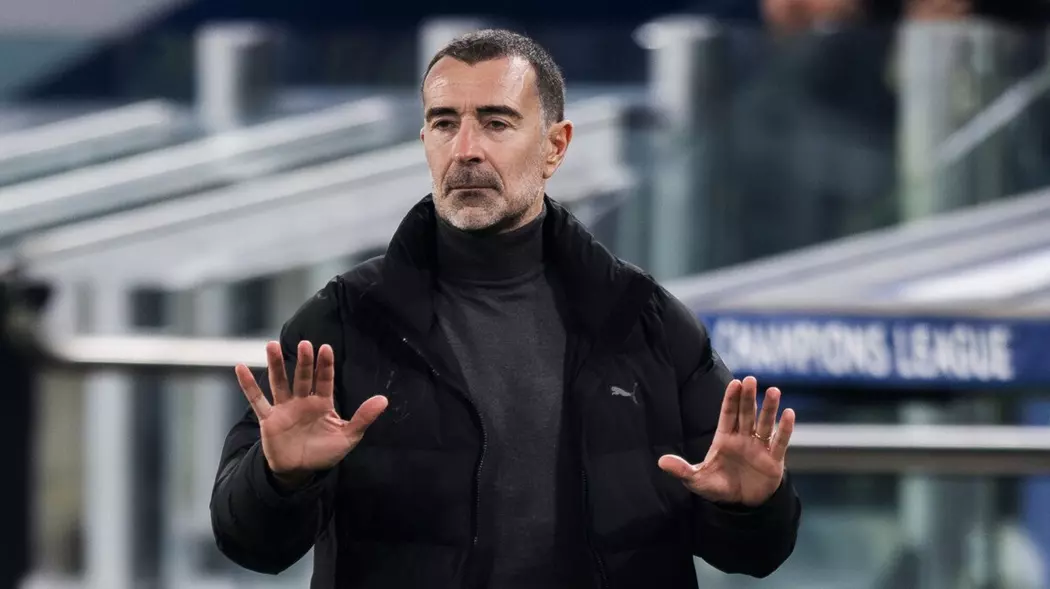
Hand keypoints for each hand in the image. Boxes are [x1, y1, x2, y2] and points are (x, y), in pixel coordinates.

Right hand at [236, 340, 387, 482]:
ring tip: (272, 345)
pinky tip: (240, 368)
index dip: (325, 365)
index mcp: (322, 403)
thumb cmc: (324, 452)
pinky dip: (248, 385)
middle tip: (305, 344)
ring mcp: (284, 408)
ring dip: (276, 365)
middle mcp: (302, 401)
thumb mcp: (348, 436)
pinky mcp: (269, 420)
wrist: (300, 472)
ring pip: (279, 382)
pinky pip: (257, 400)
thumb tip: (384, 399)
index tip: (326, 348)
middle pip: (303, 377)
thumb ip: (363, 417)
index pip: (324, 380)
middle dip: (304, 362)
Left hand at [658, 377, 794, 506]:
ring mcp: (759, 448)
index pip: (728, 414)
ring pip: (765, 424)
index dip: (731, 399)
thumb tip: (661, 462)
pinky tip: (789, 413)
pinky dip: (785, 429)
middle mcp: (743, 439)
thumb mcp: (698, 479)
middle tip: (751, 380)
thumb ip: (682, 470)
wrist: (742, 506)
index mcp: (725, 439)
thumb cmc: (719, 488)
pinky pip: (780, 442)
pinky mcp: (774, 461)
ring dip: (769, 409)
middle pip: (746, 414)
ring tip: (774, 391)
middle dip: (748, 398)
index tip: (735, 383)